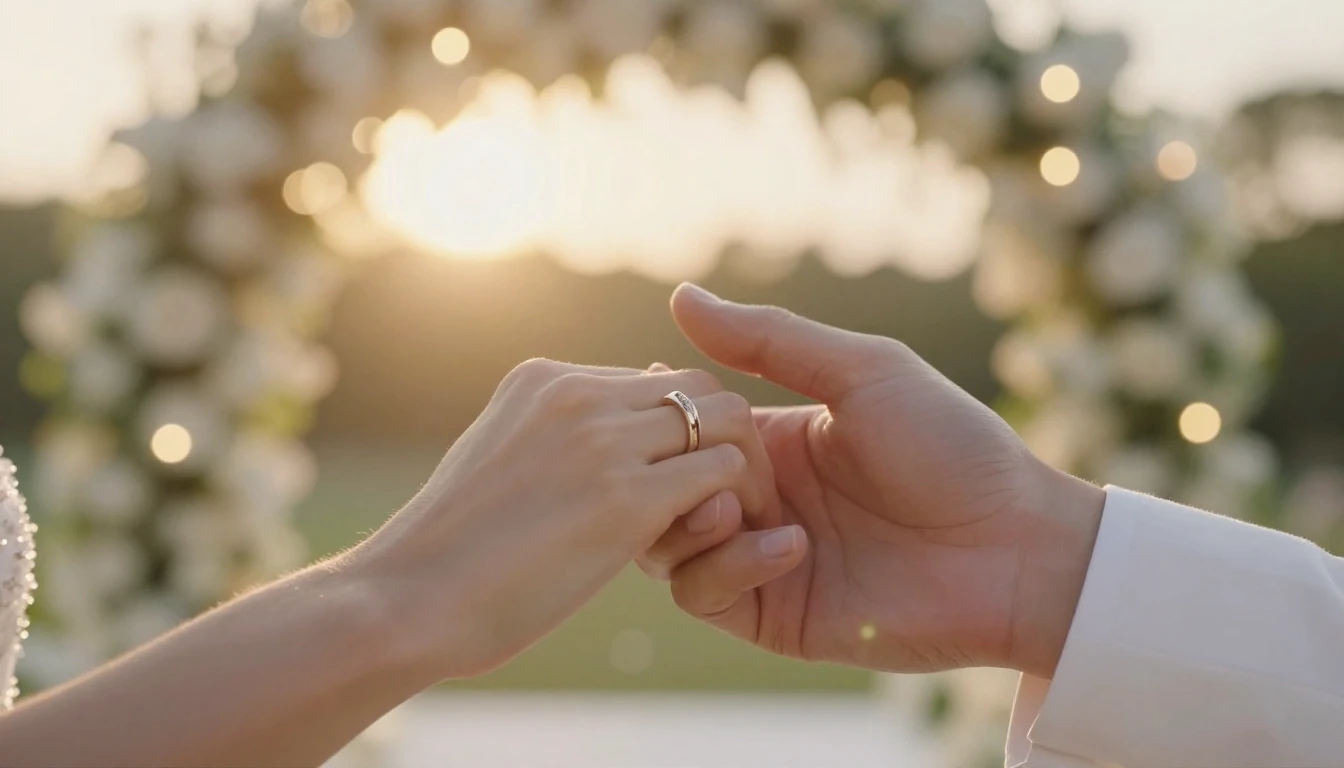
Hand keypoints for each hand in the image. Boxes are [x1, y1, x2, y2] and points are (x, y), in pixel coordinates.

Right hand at [349, 359, 779, 679]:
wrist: (406, 600)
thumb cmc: (450, 553)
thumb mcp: (495, 462)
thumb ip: (551, 441)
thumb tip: (598, 448)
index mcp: (544, 378)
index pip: (653, 382)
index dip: (680, 434)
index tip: (683, 484)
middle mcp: (576, 393)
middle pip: (698, 389)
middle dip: (722, 440)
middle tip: (726, 502)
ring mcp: (602, 441)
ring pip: (723, 420)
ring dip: (739, 471)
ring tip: (728, 525)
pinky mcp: (624, 499)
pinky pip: (722, 473)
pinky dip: (737, 505)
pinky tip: (724, 548)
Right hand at [651, 285, 1105, 677]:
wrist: (1016, 549)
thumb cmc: (953, 448)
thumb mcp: (862, 373)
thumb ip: (770, 339)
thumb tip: (681, 295)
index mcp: (772, 439)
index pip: (681, 425)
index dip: (664, 412)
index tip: (654, 394)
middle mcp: (757, 497)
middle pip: (660, 484)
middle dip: (665, 468)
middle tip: (700, 459)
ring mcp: (758, 557)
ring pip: (662, 543)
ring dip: (685, 518)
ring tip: (736, 503)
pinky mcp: (771, 614)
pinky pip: (703, 593)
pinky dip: (727, 566)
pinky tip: (790, 546)